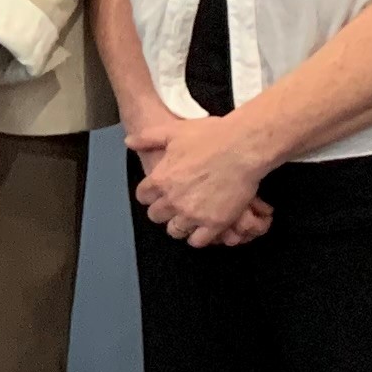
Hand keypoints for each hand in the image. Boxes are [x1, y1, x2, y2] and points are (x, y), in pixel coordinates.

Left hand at [129, 115, 279, 248]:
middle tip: (173, 205)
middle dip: (162, 211)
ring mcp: (193, 214)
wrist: (242, 147)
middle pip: (156, 216)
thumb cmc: (210, 136)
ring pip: (175, 231)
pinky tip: (202, 228)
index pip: (143, 196)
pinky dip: (198, 236)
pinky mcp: (214, 224)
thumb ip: (148, 138)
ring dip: (179, 225)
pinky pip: (198, 241)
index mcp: (160, 179)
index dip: (149, 194)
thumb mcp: (173, 131)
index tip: (157, 193)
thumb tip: (128, 142)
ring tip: (187, 218)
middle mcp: (173, 200)